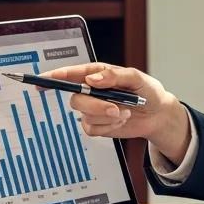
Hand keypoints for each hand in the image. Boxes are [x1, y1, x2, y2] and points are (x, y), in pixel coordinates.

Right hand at [42, 62, 189, 162]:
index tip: (46, 79)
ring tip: (125, 113)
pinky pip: (91, 129)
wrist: (158, 114)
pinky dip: (108, 127)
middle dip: (95, 106)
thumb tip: (92, 79)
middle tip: (116, 109)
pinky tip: (121, 121)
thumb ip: (114, 76)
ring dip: (107, 117)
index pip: (72, 73)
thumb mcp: (136, 78)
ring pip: (85, 116)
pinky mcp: (96, 124)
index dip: (56, 76)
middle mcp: (91, 90)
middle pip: (76, 99)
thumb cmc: (148, 91)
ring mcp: (92, 108)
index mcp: (98, 74)